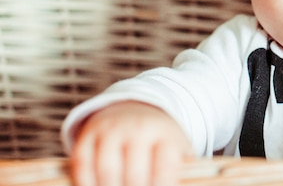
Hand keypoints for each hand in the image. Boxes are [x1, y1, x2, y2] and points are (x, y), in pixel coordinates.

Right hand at [71, 101, 192, 185]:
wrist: (133, 112)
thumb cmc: (159, 144)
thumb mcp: (176, 152)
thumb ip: (182, 174)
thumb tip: (189, 185)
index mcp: (166, 134)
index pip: (166, 166)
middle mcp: (139, 129)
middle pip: (135, 174)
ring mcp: (112, 130)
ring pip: (107, 170)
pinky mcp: (88, 135)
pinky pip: (83, 165)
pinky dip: (87, 184)